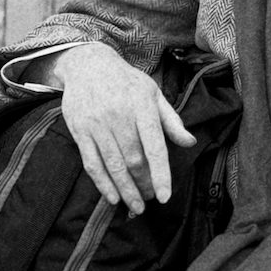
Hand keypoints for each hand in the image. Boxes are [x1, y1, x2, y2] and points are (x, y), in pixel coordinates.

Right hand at [41, 43, 195, 212]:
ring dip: (126, 190)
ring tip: (136, 206)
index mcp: (142, 107)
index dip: (160, 174)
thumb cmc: (126, 82)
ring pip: (113, 166)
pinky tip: (113, 198)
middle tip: (151, 201)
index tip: (165, 196)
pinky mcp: (80, 131)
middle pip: (133, 161)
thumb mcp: (153, 94)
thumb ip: (171, 120)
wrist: (88, 64)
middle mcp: (119, 116)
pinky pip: (92, 163)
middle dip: (143, 185)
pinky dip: (103, 184)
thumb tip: (190, 142)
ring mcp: (97, 125)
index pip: (154, 146)